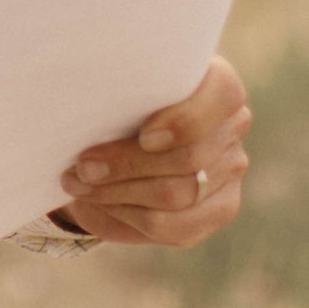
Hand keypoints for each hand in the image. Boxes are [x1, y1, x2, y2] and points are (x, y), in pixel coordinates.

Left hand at [57, 55, 250, 244]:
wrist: (110, 137)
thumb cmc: (111, 97)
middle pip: (190, 157)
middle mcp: (231, 124)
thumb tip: (79, 91)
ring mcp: (230, 168)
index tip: (144, 137)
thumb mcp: (110, 83)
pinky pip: (177, 226)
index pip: (223, 95)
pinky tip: (102, 201)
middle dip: (127, 164)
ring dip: (119, 192)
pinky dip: (130, 214)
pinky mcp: (219, 207)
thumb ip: (113, 81)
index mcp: (215, 82)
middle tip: (81, 166)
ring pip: (179, 194)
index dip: (186, 121)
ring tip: (77, 183)